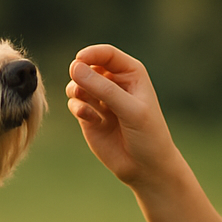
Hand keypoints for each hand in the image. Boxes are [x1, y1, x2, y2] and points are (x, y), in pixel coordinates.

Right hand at [65, 44, 177, 188]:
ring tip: (84, 102)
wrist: (145, 167)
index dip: (91, 54)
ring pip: (77, 83)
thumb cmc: (148, 135)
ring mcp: (100, 99)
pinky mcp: (89, 116)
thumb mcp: (130, 109)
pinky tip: (90, 119)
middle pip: (88, 66)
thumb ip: (103, 88)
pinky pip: (74, 103)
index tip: (78, 61)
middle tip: (82, 90)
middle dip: (81, 75)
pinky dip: (77, 108)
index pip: (106, 54)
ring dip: (77, 90)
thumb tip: (74, 67)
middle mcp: (114, 83)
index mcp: (131, 73)